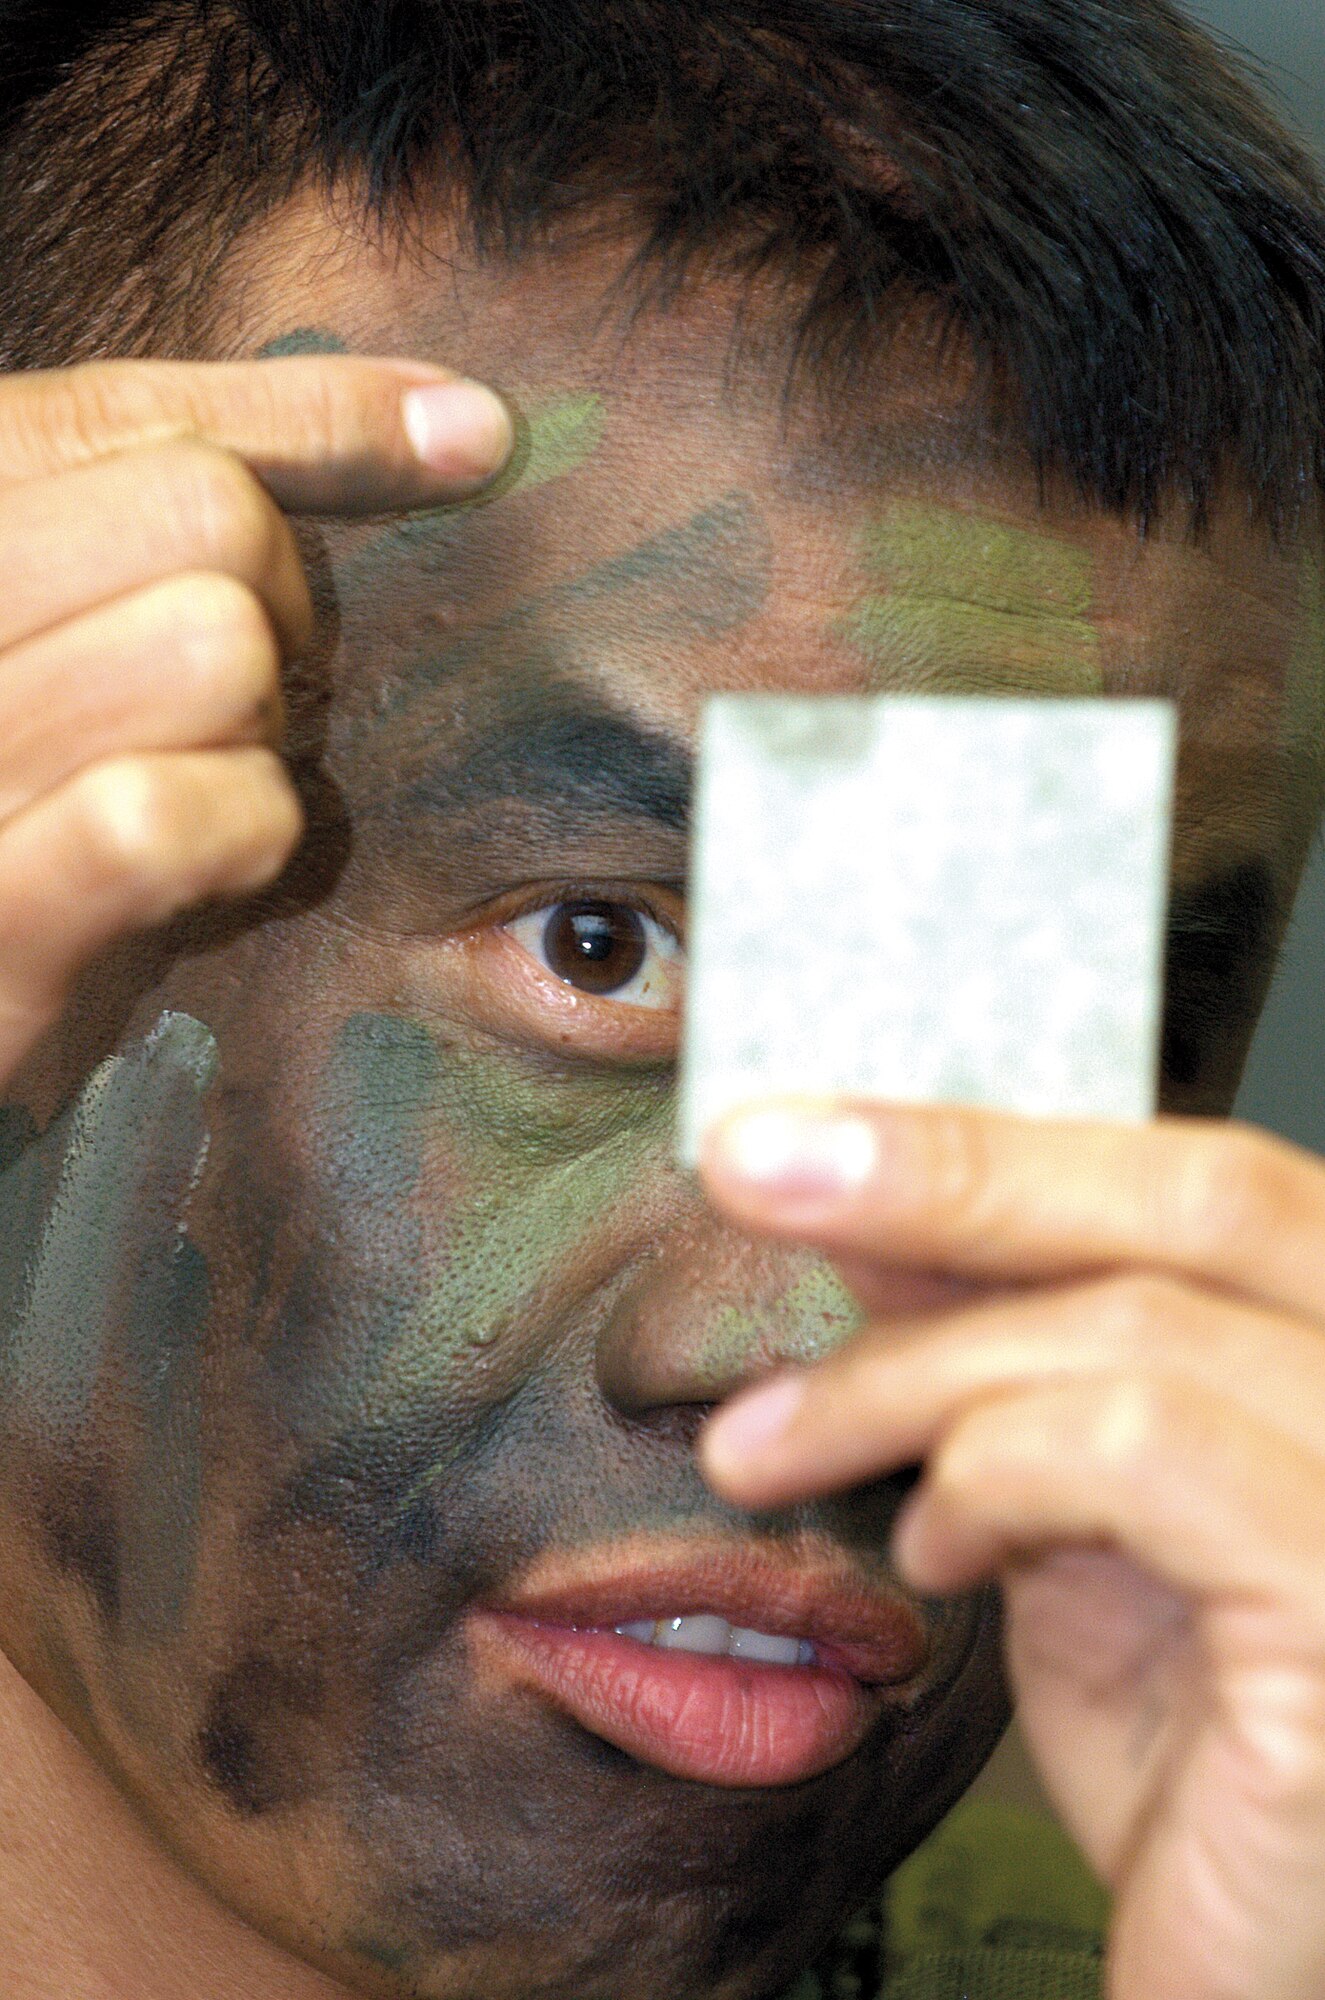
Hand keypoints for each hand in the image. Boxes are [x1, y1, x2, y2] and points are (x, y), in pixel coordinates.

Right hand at [0, 353, 511, 1082]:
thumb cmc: (35, 820)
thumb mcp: (76, 640)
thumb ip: (198, 509)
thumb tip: (467, 424)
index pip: (121, 415)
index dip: (316, 416)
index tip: (471, 436)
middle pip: (200, 514)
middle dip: (282, 606)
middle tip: (248, 703)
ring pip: (211, 647)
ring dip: (259, 734)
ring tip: (201, 788)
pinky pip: (158, 816)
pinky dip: (238, 835)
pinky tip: (211, 868)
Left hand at [699, 1102, 1324, 1999]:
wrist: (1249, 1961)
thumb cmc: (1195, 1752)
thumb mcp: (1079, 1514)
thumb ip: (1012, 1366)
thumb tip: (881, 1219)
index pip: (1201, 1177)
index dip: (999, 1134)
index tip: (806, 1125)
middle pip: (1204, 1193)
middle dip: (948, 1166)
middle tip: (752, 1162)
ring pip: (1134, 1327)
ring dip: (906, 1374)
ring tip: (774, 1447)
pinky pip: (1140, 1453)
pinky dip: (991, 1473)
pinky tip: (933, 1549)